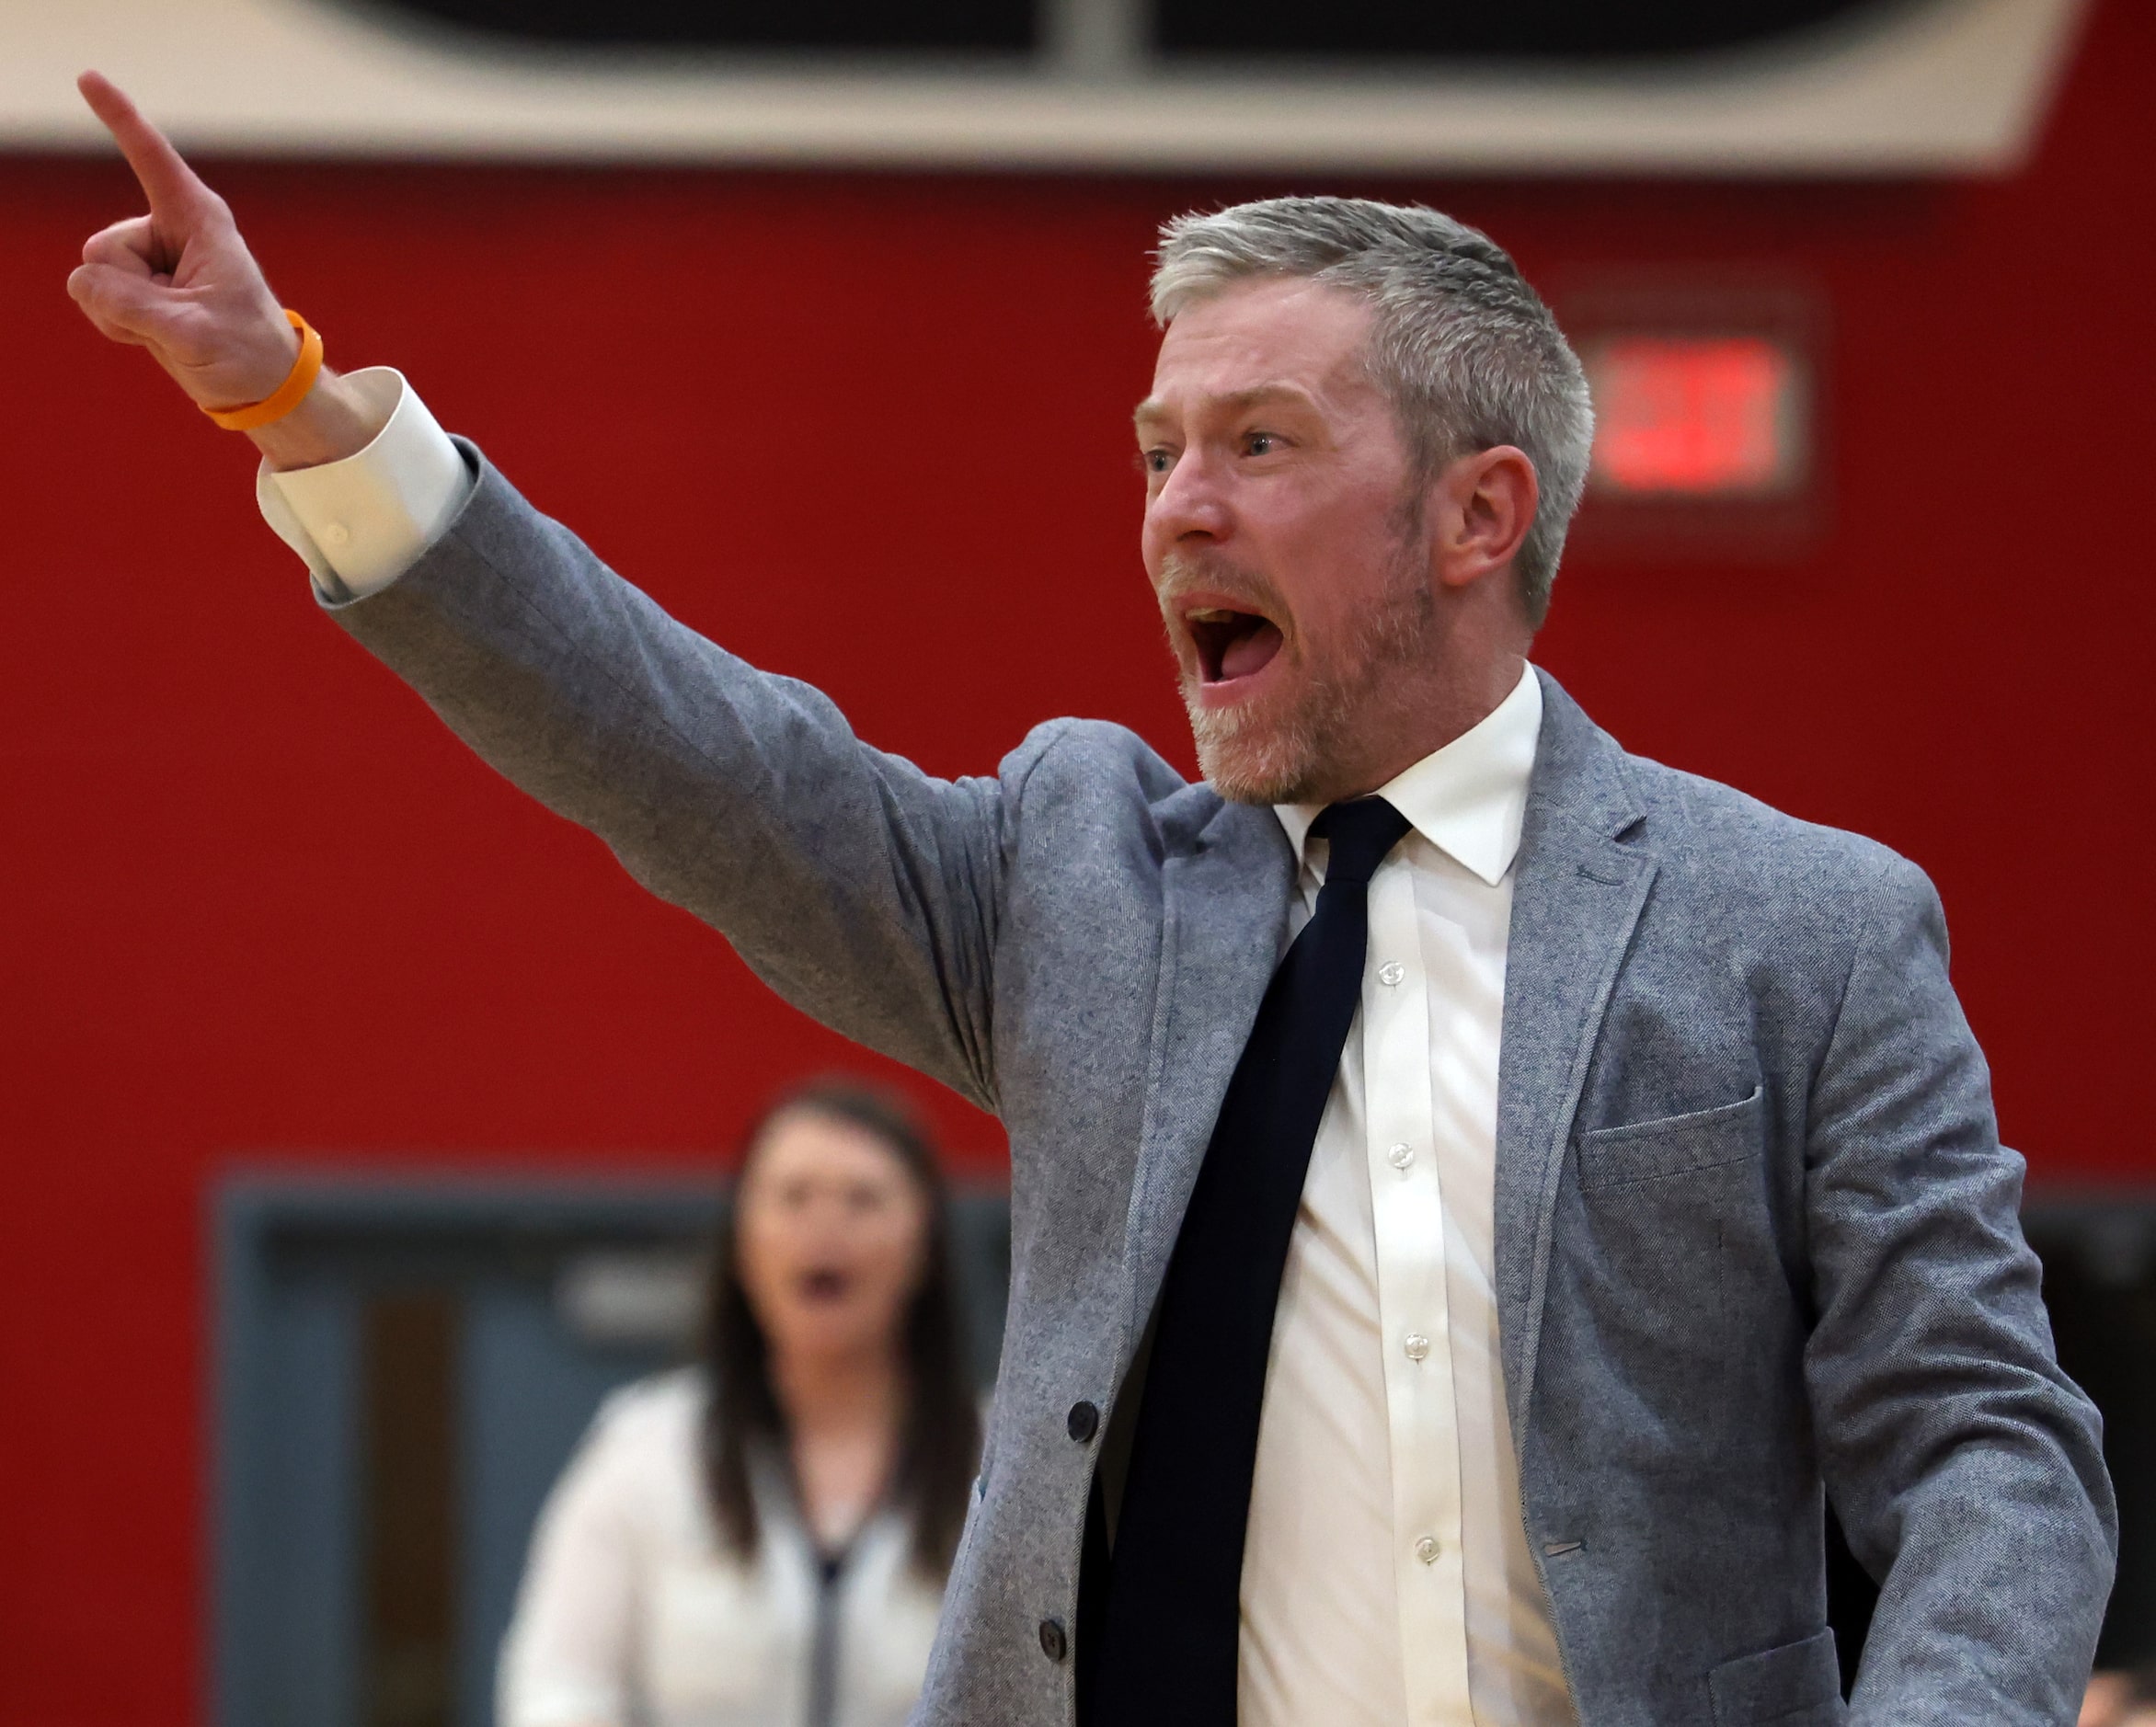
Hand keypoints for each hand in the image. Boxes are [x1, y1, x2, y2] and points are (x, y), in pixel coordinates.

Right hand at [68, 71, 382, 468]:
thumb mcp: (192, 332)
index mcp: (199, 221)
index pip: (151, 159)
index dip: (119, 117)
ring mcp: (151, 259)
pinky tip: (154, 336)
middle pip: (103, 248)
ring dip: (121, 313)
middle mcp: (171, 230)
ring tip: (174, 329)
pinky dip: (116, 324)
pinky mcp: (139, 287)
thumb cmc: (247, 353)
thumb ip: (131, 305)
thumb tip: (83, 284)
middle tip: (181, 320)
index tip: (88, 77)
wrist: (261, 389)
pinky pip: (94, 297)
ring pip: (94, 275)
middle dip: (126, 292)